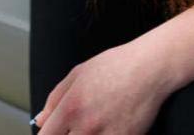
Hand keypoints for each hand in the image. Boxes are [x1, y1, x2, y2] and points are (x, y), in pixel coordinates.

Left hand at [37, 41, 171, 134]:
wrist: (151, 66)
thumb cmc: (117, 65)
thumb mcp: (79, 73)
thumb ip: (55, 99)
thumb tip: (41, 121)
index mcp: (71, 107)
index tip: (55, 132)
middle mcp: (86, 125)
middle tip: (77, 126)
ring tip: (96, 124)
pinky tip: (110, 126)